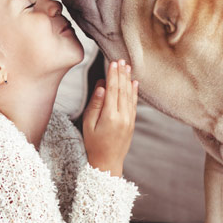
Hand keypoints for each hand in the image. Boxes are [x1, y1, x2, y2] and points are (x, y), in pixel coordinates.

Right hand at [82, 59, 137, 176]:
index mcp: (110, 116)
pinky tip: (134, 82)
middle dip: (121, 74)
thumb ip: (95, 105)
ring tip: (127, 66)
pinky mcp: (132, 122)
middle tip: (120, 60)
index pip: (112, 90)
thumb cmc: (94, 144)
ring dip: (128, 79)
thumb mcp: (88, 125)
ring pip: (130, 95)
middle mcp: (123, 116)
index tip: (112, 63)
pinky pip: (134, 103)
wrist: (108, 162)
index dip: (112, 75)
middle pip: (122, 90)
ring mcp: (129, 119)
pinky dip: (134, 92)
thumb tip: (101, 87)